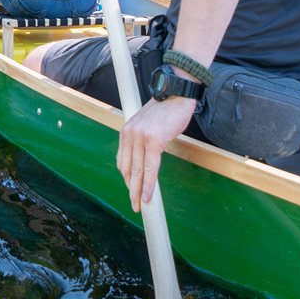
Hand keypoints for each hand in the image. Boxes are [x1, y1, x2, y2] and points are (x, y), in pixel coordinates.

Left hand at [116, 95, 195, 211]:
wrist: (177, 93)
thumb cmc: (166, 110)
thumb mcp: (147, 125)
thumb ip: (142, 140)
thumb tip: (144, 160)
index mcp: (126, 131)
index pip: (122, 161)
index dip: (127, 179)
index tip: (132, 190)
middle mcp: (129, 134)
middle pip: (126, 169)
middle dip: (130, 189)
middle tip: (134, 204)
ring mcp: (140, 137)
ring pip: (136, 171)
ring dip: (138, 191)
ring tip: (140, 205)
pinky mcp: (153, 141)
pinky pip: (150, 168)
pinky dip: (149, 184)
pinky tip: (149, 196)